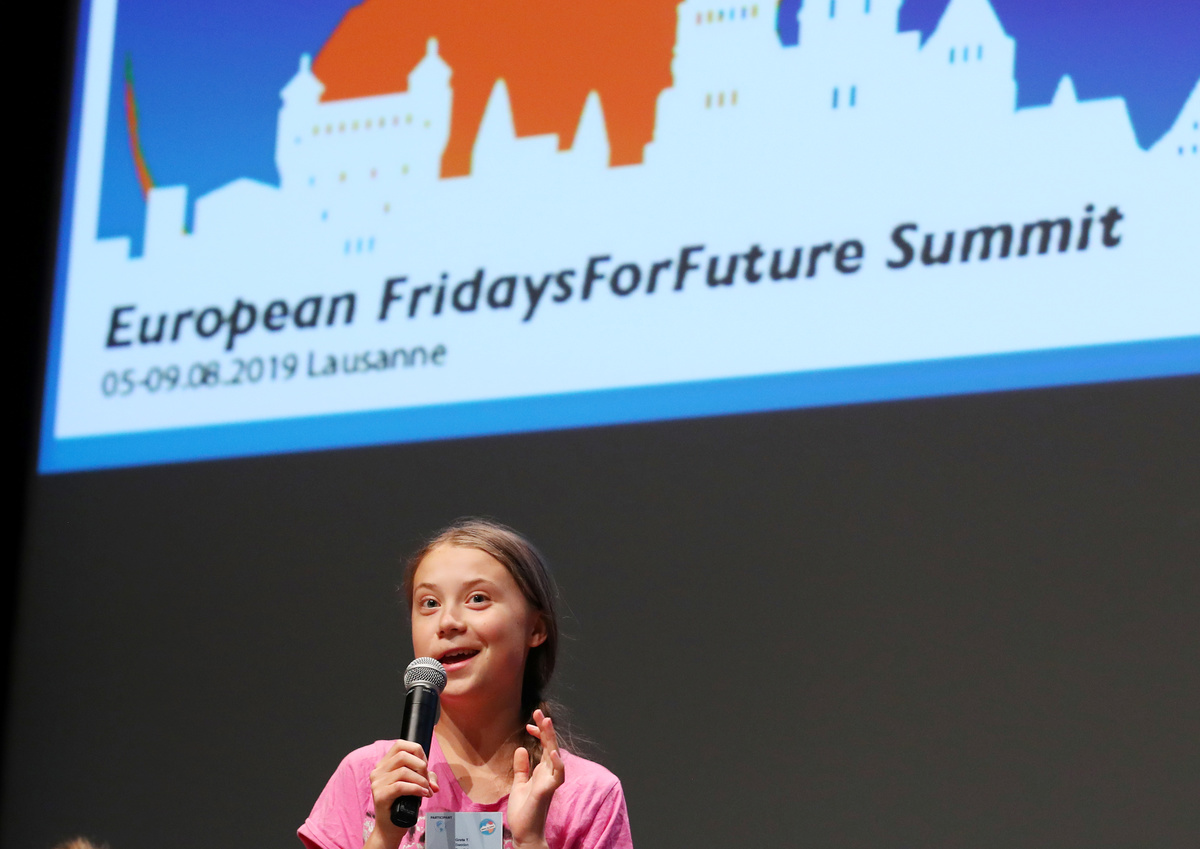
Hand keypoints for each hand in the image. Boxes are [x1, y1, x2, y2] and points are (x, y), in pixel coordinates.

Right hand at [365, 740, 440, 848]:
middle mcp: (378, 771)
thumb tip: (435, 783)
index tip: (425, 765)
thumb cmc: (402, 804)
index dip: (417, 751)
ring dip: (421, 780)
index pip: (400, 744)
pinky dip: (416, 788)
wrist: (390, 827)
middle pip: (403, 755)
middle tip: (427, 781)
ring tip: (427, 790)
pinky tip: (423, 794)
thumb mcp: (415, 785)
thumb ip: (426, 778)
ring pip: (403, 771)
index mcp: (385, 764)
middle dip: (421, 766)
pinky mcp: (380, 795)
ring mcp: (377, 783)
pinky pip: (401, 786)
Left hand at [507, 709, 565, 848]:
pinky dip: (556, 763)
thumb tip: (521, 748)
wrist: (525, 832)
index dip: (538, 734)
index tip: (529, 725)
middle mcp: (548, 773)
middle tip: (538, 712)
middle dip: (545, 729)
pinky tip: (552, 752)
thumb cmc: (524, 811)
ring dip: (551, 739)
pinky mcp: (548, 791)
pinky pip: (556, 775)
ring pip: (554, 755)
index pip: (544, 746)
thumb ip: (522, 768)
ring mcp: (550, 781)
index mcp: (542, 771)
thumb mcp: (519, 784)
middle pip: (550, 746)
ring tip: (546, 722)